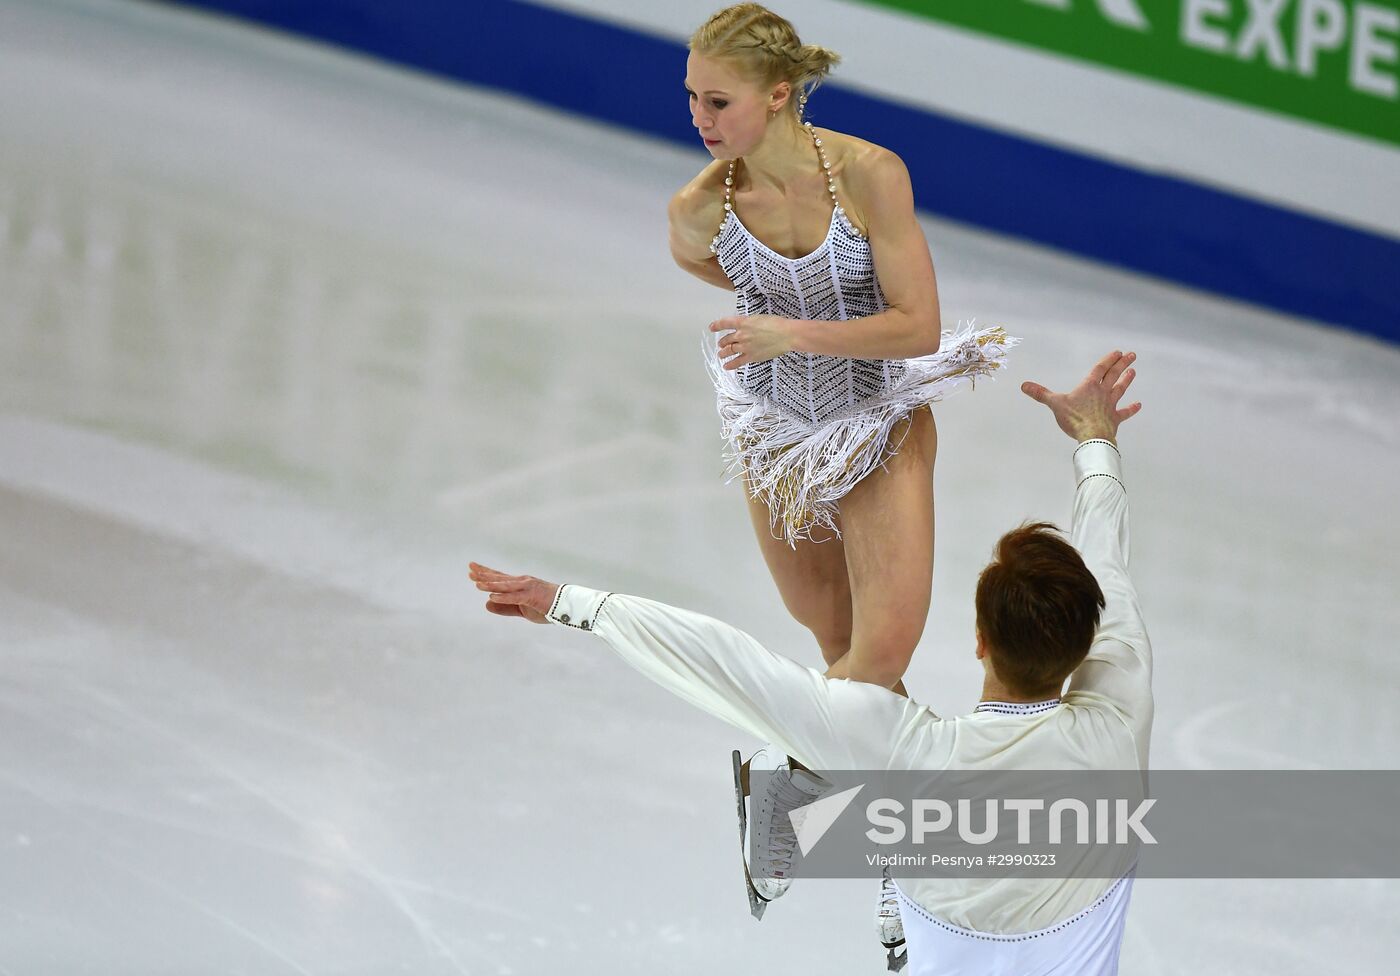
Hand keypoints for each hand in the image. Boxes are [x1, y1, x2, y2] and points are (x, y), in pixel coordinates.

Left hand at [468, 561, 557, 623]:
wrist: (566, 606)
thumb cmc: (546, 606)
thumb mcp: (521, 609)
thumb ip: (505, 607)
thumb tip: (487, 603)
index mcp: (519, 584)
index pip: (499, 577)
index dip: (485, 573)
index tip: (472, 569)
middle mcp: (522, 582)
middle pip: (500, 577)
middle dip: (484, 574)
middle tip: (470, 569)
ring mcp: (527, 588)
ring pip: (505, 586)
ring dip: (491, 584)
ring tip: (477, 583)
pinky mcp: (532, 597)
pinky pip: (515, 597)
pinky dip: (503, 597)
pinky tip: (492, 596)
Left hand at [709, 314, 792, 369]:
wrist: (786, 334)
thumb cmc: (778, 324)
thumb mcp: (760, 319)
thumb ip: (750, 324)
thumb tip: (747, 328)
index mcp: (743, 322)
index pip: (725, 323)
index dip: (717, 325)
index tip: (712, 327)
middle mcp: (741, 334)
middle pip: (727, 339)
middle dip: (723, 342)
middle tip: (721, 344)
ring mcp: (745, 346)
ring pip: (729, 350)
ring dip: (723, 353)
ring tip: (721, 354)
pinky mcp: (751, 356)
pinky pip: (737, 362)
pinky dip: (730, 365)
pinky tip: (726, 366)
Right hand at [1021, 350, 1141, 442]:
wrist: (1092, 437)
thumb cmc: (1075, 419)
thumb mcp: (1055, 404)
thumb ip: (1041, 394)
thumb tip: (1024, 385)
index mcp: (1089, 386)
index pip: (1100, 369)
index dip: (1108, 360)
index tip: (1117, 352)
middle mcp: (1102, 393)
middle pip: (1113, 375)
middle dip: (1122, 364)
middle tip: (1131, 355)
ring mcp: (1110, 406)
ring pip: (1120, 389)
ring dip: (1126, 380)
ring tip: (1133, 372)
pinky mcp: (1114, 419)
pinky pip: (1124, 413)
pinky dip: (1132, 409)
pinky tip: (1139, 405)